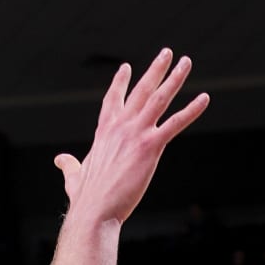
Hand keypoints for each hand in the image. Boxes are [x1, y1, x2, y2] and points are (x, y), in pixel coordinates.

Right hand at [56, 52, 207, 228]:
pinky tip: (204, 98)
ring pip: (159, 98)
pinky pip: (175, 123)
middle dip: (155, 69)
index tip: (126, 68)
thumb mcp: (74, 176)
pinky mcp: (150, 147)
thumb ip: (69, 165)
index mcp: (104, 131)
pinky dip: (191, 110)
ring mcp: (135, 134)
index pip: (113, 100)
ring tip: (186, 61)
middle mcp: (121, 126)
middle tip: (166, 53)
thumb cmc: (85, 199)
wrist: (94, 211)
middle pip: (141, 90)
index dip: (120, 83)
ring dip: (175, 78)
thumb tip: (59, 160)